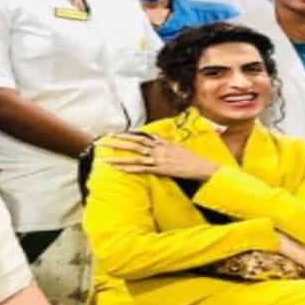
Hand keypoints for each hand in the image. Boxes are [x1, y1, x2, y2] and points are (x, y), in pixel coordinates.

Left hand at [103, 133, 218, 180]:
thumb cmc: (191, 159)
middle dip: (116, 143)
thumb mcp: (177, 147)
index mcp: (162, 143)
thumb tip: (156, 141)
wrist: (202, 167)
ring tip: (104, 160)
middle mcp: (159, 149)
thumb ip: (165, 144)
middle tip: (102, 142)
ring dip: (118, 158)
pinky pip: (142, 169)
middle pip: (134, 144)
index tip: (114, 134)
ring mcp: (159, 159)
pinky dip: (130, 169)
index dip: (127, 135)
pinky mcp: (161, 169)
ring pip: (135, 156)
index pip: (141, 136)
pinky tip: (120, 170)